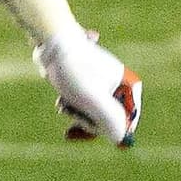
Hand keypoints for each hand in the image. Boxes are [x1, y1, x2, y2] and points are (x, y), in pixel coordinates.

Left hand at [35, 30, 140, 145]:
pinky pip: (82, 102)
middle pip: (110, 117)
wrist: (51, 42)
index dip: (112, 129)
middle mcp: (117, 82)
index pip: (129, 117)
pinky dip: (71, 105)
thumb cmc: (73, 69)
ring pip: (93, 111)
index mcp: (127, 83)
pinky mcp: (84, 80)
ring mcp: (100, 81)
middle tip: (72, 118)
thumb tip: (120, 138)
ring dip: (77, 113)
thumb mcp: (93, 100)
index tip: (91, 129)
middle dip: (89, 120)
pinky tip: (61, 100)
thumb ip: (110, 120)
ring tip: (63, 104)